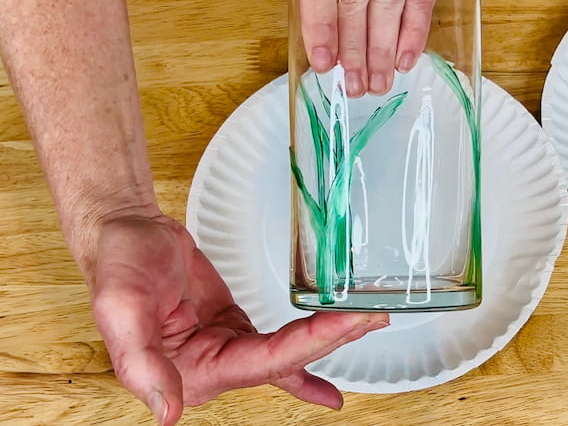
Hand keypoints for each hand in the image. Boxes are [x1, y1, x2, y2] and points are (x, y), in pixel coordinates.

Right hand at [86, 210, 388, 424]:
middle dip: (332, 339)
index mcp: (190, 373)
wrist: (128, 235)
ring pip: (287, 353)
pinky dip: (305, 357)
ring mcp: (228, 349)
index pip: (263, 364)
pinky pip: (277, 348)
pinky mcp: (235, 329)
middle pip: (285, 360)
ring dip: (328, 340)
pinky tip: (329, 388)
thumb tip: (169, 414)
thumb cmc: (119, 267)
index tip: (346, 322)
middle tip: (373, 316)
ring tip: (368, 323)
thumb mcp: (121, 310)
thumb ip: (141, 364)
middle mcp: (214, 370)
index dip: (308, 345)